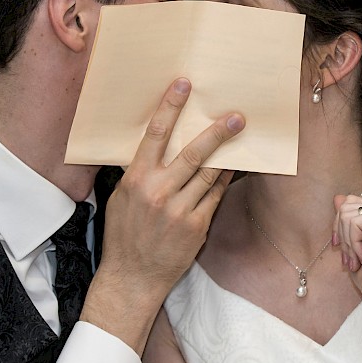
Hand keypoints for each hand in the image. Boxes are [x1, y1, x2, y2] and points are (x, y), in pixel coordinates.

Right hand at [82, 78, 243, 352]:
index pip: (155, 135)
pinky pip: (215, 196)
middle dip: (217, 132)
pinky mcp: (197, 227)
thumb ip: (140, 173)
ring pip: (210, 174)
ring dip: (226, 154)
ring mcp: (180, 211)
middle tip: (236, 116)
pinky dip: (223, 180)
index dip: (170, 107)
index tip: (183, 84)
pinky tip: (231, 167)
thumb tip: (157, 144)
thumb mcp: (121, 198)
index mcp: (136, 180)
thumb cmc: (124, 235)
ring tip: (239, 135)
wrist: (133, 278)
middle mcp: (159, 193)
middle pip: (193, 153)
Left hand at [332, 195, 361, 322]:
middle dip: (342, 234)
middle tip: (351, 259)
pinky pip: (355, 222)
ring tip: (358, 260)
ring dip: (347, 241)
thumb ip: (347, 219)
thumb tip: (337, 197)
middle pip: (347, 205)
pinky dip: (353, 242)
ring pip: (348, 213)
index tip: (341, 247)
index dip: (340, 225)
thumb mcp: (353, 244)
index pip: (351, 204)